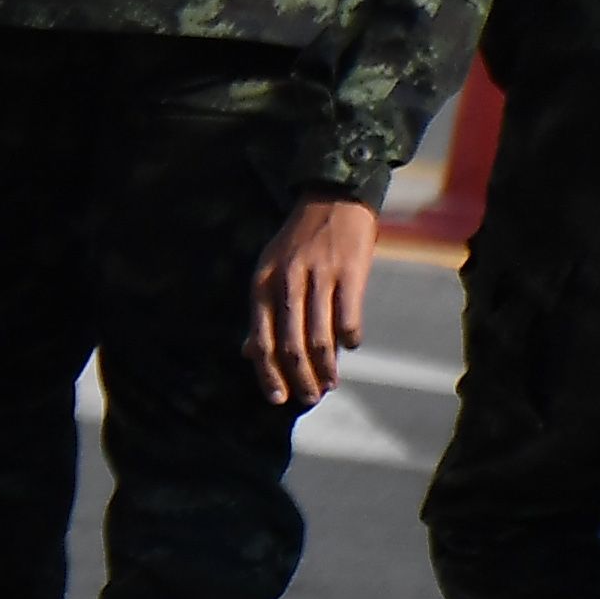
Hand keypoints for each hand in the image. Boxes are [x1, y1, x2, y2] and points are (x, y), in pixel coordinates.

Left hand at [251, 196, 381, 405]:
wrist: (333, 199)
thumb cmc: (298, 243)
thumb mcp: (270, 271)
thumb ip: (261, 313)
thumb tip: (248, 354)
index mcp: (262, 283)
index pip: (261, 340)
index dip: (268, 374)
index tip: (278, 399)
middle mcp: (286, 281)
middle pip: (290, 345)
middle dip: (300, 379)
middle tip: (310, 399)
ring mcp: (318, 275)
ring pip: (319, 338)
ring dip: (326, 368)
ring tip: (331, 384)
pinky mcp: (350, 272)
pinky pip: (349, 318)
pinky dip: (349, 339)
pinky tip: (350, 347)